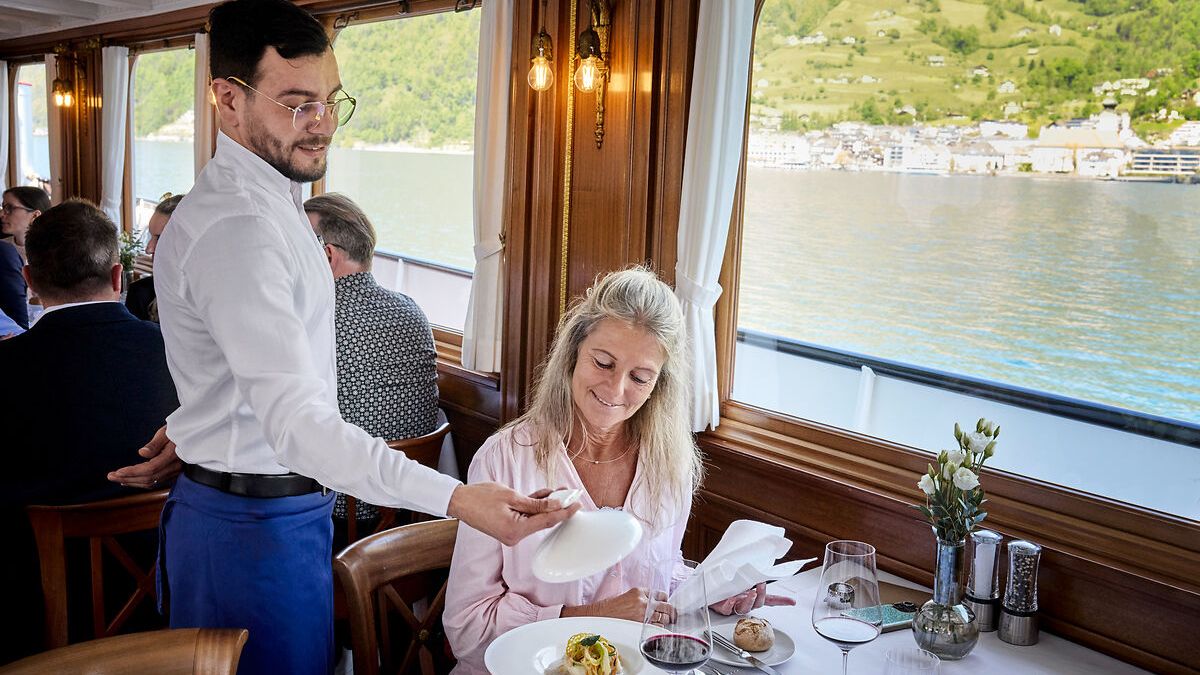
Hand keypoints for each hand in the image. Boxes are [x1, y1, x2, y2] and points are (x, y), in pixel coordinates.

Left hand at [106, 425, 180, 488]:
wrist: (193, 435)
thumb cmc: (179, 430)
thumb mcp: (166, 431)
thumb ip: (155, 444)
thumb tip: (142, 453)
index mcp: (172, 455)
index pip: (150, 469)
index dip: (133, 472)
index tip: (117, 471)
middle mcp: (174, 466)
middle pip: (149, 478)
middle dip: (128, 478)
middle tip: (110, 476)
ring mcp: (174, 472)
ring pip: (151, 482)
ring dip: (132, 482)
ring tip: (117, 479)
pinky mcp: (172, 473)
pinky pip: (155, 481)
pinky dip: (141, 482)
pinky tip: (130, 480)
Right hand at [446, 483, 580, 545]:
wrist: (460, 502)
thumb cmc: (481, 497)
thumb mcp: (511, 497)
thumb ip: (536, 503)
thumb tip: (556, 505)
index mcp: (515, 530)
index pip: (547, 521)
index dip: (565, 512)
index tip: (578, 504)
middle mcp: (515, 536)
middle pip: (543, 521)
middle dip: (557, 507)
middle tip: (570, 493)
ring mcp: (511, 534)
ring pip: (536, 518)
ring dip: (546, 505)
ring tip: (559, 491)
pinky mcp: (509, 528)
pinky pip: (527, 518)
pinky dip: (534, 508)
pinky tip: (544, 496)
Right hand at [563, 587, 672, 622]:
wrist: (599, 616)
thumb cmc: (610, 608)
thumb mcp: (627, 597)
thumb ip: (641, 598)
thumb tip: (654, 604)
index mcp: (639, 591)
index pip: (661, 594)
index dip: (665, 600)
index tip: (666, 604)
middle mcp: (643, 601)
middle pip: (667, 605)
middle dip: (670, 611)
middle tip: (672, 615)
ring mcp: (643, 613)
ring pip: (664, 617)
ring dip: (665, 621)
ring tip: (664, 623)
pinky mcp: (641, 625)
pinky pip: (657, 627)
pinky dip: (659, 629)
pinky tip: (657, 629)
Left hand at [709, 582, 795, 615]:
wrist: (707, 589)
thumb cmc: (724, 584)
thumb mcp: (739, 578)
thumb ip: (749, 574)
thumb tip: (760, 566)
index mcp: (751, 595)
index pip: (768, 599)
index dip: (781, 601)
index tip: (792, 601)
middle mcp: (744, 601)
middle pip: (758, 603)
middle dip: (761, 595)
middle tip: (760, 586)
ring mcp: (734, 606)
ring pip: (745, 608)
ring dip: (748, 600)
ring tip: (749, 593)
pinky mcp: (722, 608)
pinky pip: (727, 609)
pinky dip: (729, 604)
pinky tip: (730, 599)